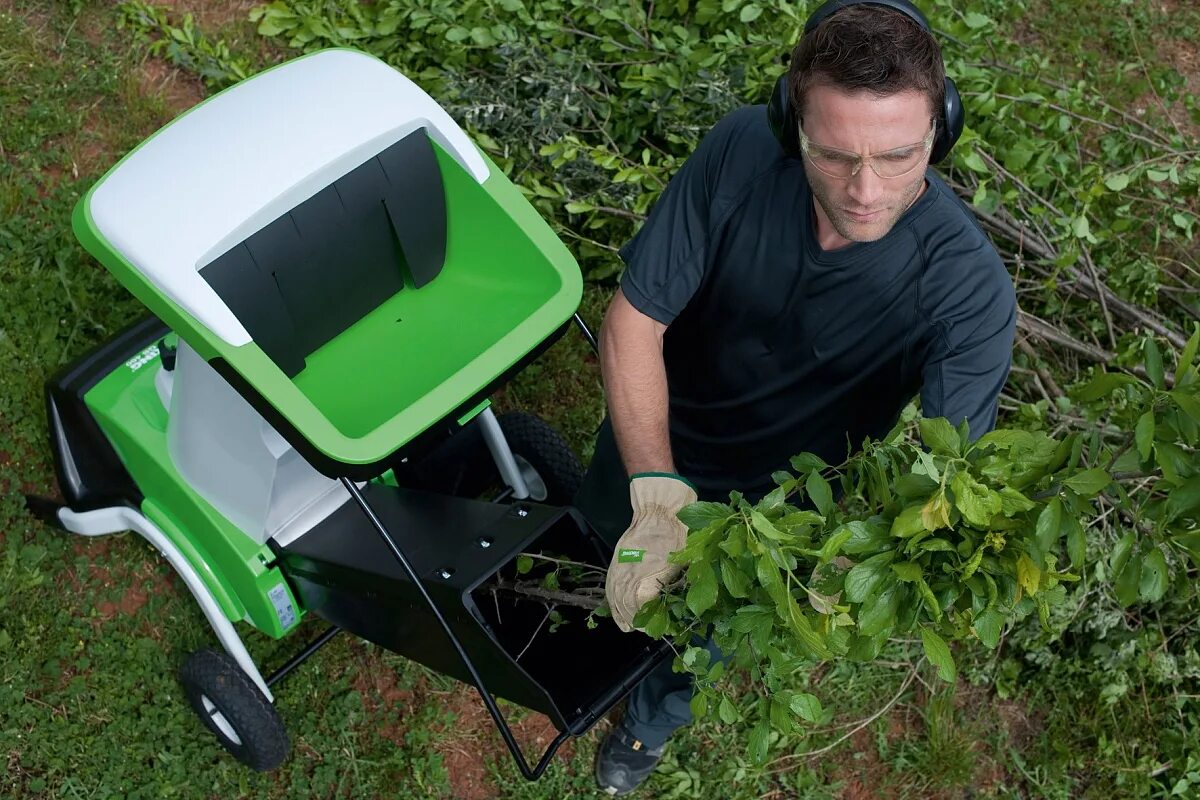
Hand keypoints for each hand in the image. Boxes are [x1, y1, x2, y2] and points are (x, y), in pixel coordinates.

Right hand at [604, 474, 696, 631]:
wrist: (660, 509)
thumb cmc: (679, 534)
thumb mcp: (685, 561)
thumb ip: (677, 584)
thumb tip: (676, 606)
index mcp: (648, 572)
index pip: (642, 604)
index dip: (650, 619)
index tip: (659, 627)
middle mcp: (630, 572)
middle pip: (627, 604)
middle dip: (635, 620)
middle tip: (645, 629)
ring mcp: (621, 566)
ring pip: (616, 596)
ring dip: (622, 613)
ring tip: (629, 626)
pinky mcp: (617, 561)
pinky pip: (610, 585)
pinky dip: (612, 600)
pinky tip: (616, 610)